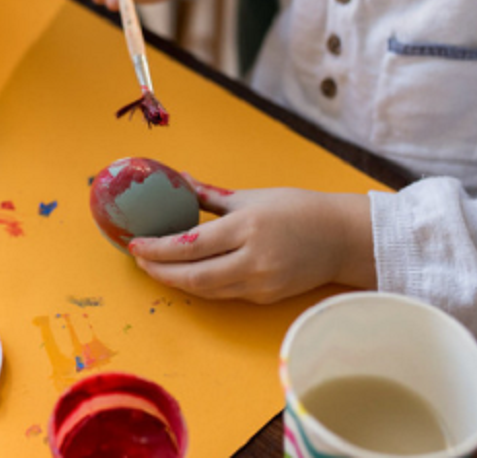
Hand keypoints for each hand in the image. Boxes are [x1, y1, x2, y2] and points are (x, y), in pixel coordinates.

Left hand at [128, 185, 376, 303]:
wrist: (341, 238)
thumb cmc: (296, 209)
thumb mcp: (250, 196)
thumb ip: (209, 195)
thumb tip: (178, 179)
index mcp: (247, 227)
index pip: (191, 244)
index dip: (158, 248)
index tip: (134, 243)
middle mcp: (253, 259)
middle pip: (193, 276)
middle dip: (159, 270)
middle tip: (139, 260)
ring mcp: (261, 283)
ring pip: (206, 290)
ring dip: (176, 281)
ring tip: (155, 267)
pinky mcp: (266, 298)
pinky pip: (223, 294)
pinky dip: (200, 285)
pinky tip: (185, 274)